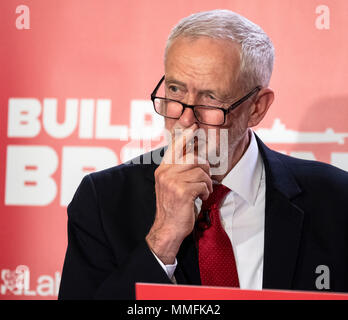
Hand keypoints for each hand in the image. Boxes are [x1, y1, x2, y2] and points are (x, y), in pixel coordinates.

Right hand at [146, 124, 212, 263]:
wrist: (167, 229)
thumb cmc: (173, 207)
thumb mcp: (171, 185)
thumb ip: (178, 170)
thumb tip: (194, 155)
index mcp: (162, 170)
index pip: (174, 148)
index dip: (185, 135)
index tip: (193, 125)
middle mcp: (165, 173)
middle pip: (193, 158)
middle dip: (205, 167)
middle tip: (205, 179)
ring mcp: (172, 181)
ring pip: (200, 171)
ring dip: (207, 182)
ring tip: (203, 191)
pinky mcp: (182, 191)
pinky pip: (203, 183)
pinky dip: (206, 191)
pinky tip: (201, 198)